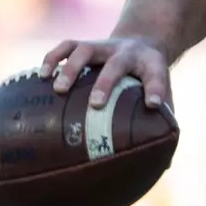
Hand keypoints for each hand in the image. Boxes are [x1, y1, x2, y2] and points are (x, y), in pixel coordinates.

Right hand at [41, 36, 170, 109]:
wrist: (142, 42)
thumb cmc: (148, 78)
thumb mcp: (164, 91)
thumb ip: (164, 118)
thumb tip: (163, 163)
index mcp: (151, 64)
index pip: (157, 76)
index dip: (156, 90)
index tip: (153, 105)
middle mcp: (126, 52)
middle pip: (116, 64)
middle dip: (105, 84)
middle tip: (95, 104)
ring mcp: (104, 46)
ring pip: (85, 50)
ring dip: (71, 69)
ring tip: (58, 89)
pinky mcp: (85, 43)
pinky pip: (67, 46)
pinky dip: (53, 58)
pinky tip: (41, 75)